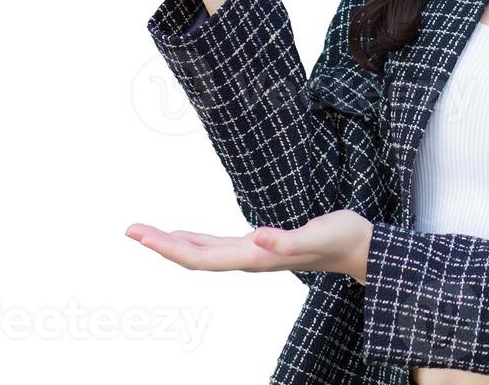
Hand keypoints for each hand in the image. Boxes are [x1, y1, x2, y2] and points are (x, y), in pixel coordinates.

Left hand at [124, 209, 373, 284]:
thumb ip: (288, 240)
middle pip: (194, 256)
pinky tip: (182, 235)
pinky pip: (216, 247)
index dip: (169, 248)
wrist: (359, 249)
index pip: (202, 257)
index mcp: (256, 257)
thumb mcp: (318, 234)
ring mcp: (251, 255)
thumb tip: (259, 239)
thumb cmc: (341, 238)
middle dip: (160, 244)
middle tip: (129, 229)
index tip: (142, 236)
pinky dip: (193, 240)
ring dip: (172, 243)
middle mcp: (248, 258)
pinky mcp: (258, 247)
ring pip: (202, 252)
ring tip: (144, 233)